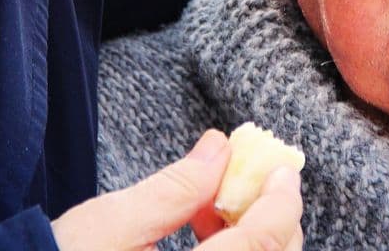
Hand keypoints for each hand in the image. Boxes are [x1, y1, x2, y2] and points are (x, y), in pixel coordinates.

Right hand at [53, 129, 302, 250]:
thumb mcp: (107, 225)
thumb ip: (172, 189)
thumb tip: (220, 148)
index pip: (260, 246)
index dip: (281, 202)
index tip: (282, 168)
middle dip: (272, 221)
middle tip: (246, 182)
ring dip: (253, 240)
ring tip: (210, 211)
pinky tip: (203, 235)